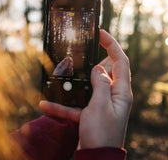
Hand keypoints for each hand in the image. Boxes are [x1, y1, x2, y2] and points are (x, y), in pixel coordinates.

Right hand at [39, 29, 132, 148]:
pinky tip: (45, 104)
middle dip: (91, 61)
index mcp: (121, 92)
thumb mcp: (100, 105)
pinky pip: (75, 107)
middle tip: (80, 50)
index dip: (112, 45)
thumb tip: (99, 69)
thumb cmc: (102, 134)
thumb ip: (101, 84)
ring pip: (87, 87)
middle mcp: (113, 97)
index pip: (120, 62)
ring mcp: (101, 106)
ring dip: (73, 84)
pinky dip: (62, 106)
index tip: (101, 33)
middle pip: (105, 72)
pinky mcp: (90, 116)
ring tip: (62, 73)